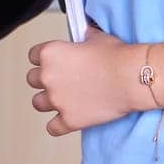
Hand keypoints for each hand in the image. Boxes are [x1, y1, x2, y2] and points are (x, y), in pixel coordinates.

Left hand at [26, 25, 146, 135]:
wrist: (131, 78)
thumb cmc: (116, 57)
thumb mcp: (96, 38)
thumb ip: (83, 37)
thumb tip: (84, 35)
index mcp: (50, 53)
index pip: (33, 55)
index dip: (43, 59)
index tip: (53, 62)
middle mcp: (48, 76)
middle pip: (31, 79)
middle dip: (44, 79)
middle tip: (60, 80)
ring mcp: (57, 100)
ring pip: (37, 103)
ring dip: (47, 101)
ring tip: (62, 100)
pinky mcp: (69, 120)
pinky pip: (52, 128)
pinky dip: (57, 126)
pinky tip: (65, 121)